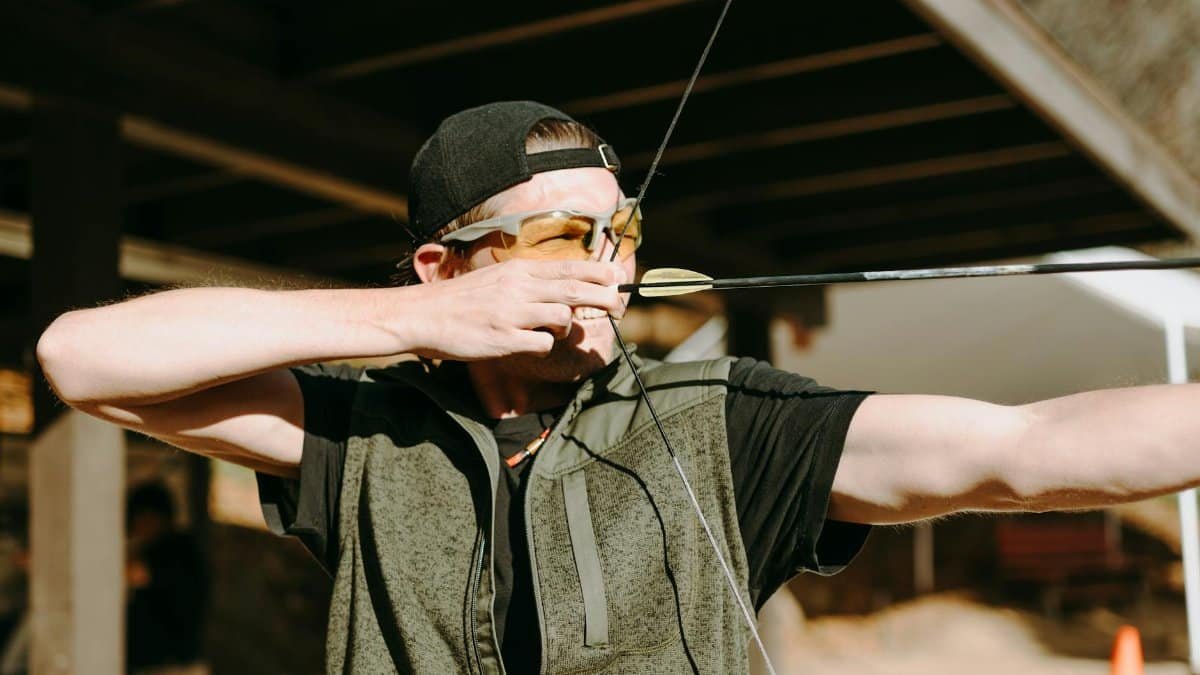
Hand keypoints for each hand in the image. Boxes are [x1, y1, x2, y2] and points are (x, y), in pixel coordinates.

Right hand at [404, 259, 627, 359]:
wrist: (423, 315)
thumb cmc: (461, 300)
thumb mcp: (496, 280)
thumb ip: (527, 283)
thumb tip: (561, 290)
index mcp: (518, 270)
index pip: (568, 268)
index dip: (598, 274)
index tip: (617, 279)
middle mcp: (519, 287)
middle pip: (574, 289)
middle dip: (603, 297)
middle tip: (619, 306)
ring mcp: (512, 313)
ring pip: (562, 318)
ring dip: (566, 329)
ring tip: (552, 331)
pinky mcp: (504, 338)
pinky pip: (542, 344)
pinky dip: (543, 346)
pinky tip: (528, 344)